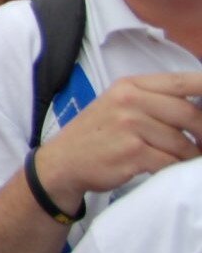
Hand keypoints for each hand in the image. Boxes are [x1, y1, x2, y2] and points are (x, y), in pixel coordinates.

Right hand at [33, 71, 201, 210]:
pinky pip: (170, 162)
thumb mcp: (119, 105)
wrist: (63, 162)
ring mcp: (130, 127)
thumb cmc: (98, 135)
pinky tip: (169, 170)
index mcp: (131, 86)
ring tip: (184, 161)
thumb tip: (199, 110)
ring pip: (182, 143)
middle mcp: (130, 101)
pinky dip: (175, 169)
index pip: (183, 82)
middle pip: (189, 114)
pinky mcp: (132, 153)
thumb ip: (155, 101)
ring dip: (189, 157)